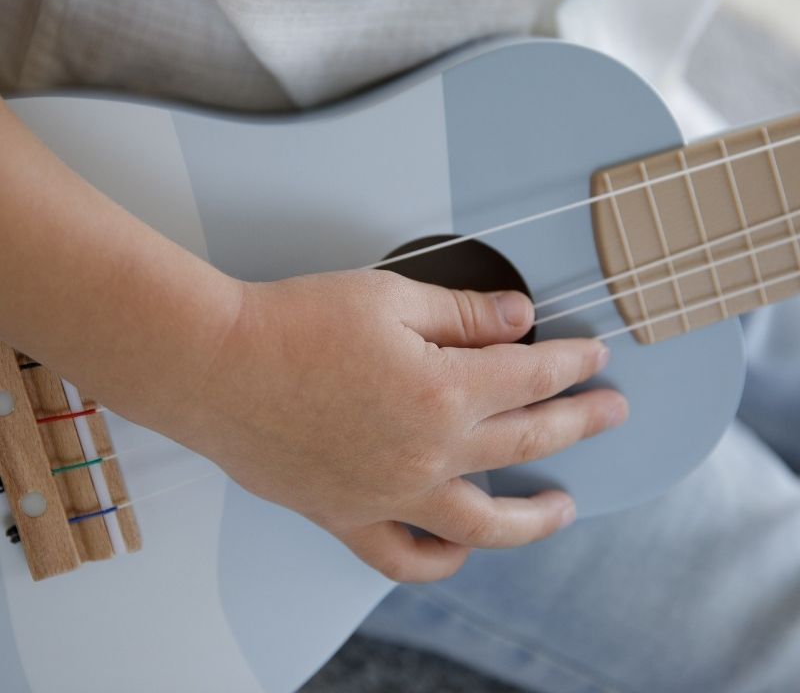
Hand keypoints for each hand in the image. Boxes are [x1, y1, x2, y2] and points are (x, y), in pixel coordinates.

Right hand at [171, 270, 627, 582]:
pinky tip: (460, 553)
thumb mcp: (390, 298)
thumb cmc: (292, 325)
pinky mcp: (347, 513)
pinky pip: (404, 557)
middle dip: (579, 422)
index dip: (571, 363)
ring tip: (564, 510)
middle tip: (609, 411)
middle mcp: (426, 453)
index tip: (592, 356)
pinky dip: (440, 561)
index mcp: (442, 391)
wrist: (215, 364)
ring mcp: (389, 493)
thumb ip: (465, 313)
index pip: (531, 377)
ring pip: (483, 524)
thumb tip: (518, 318)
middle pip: (527, 442)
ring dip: (534, 519)